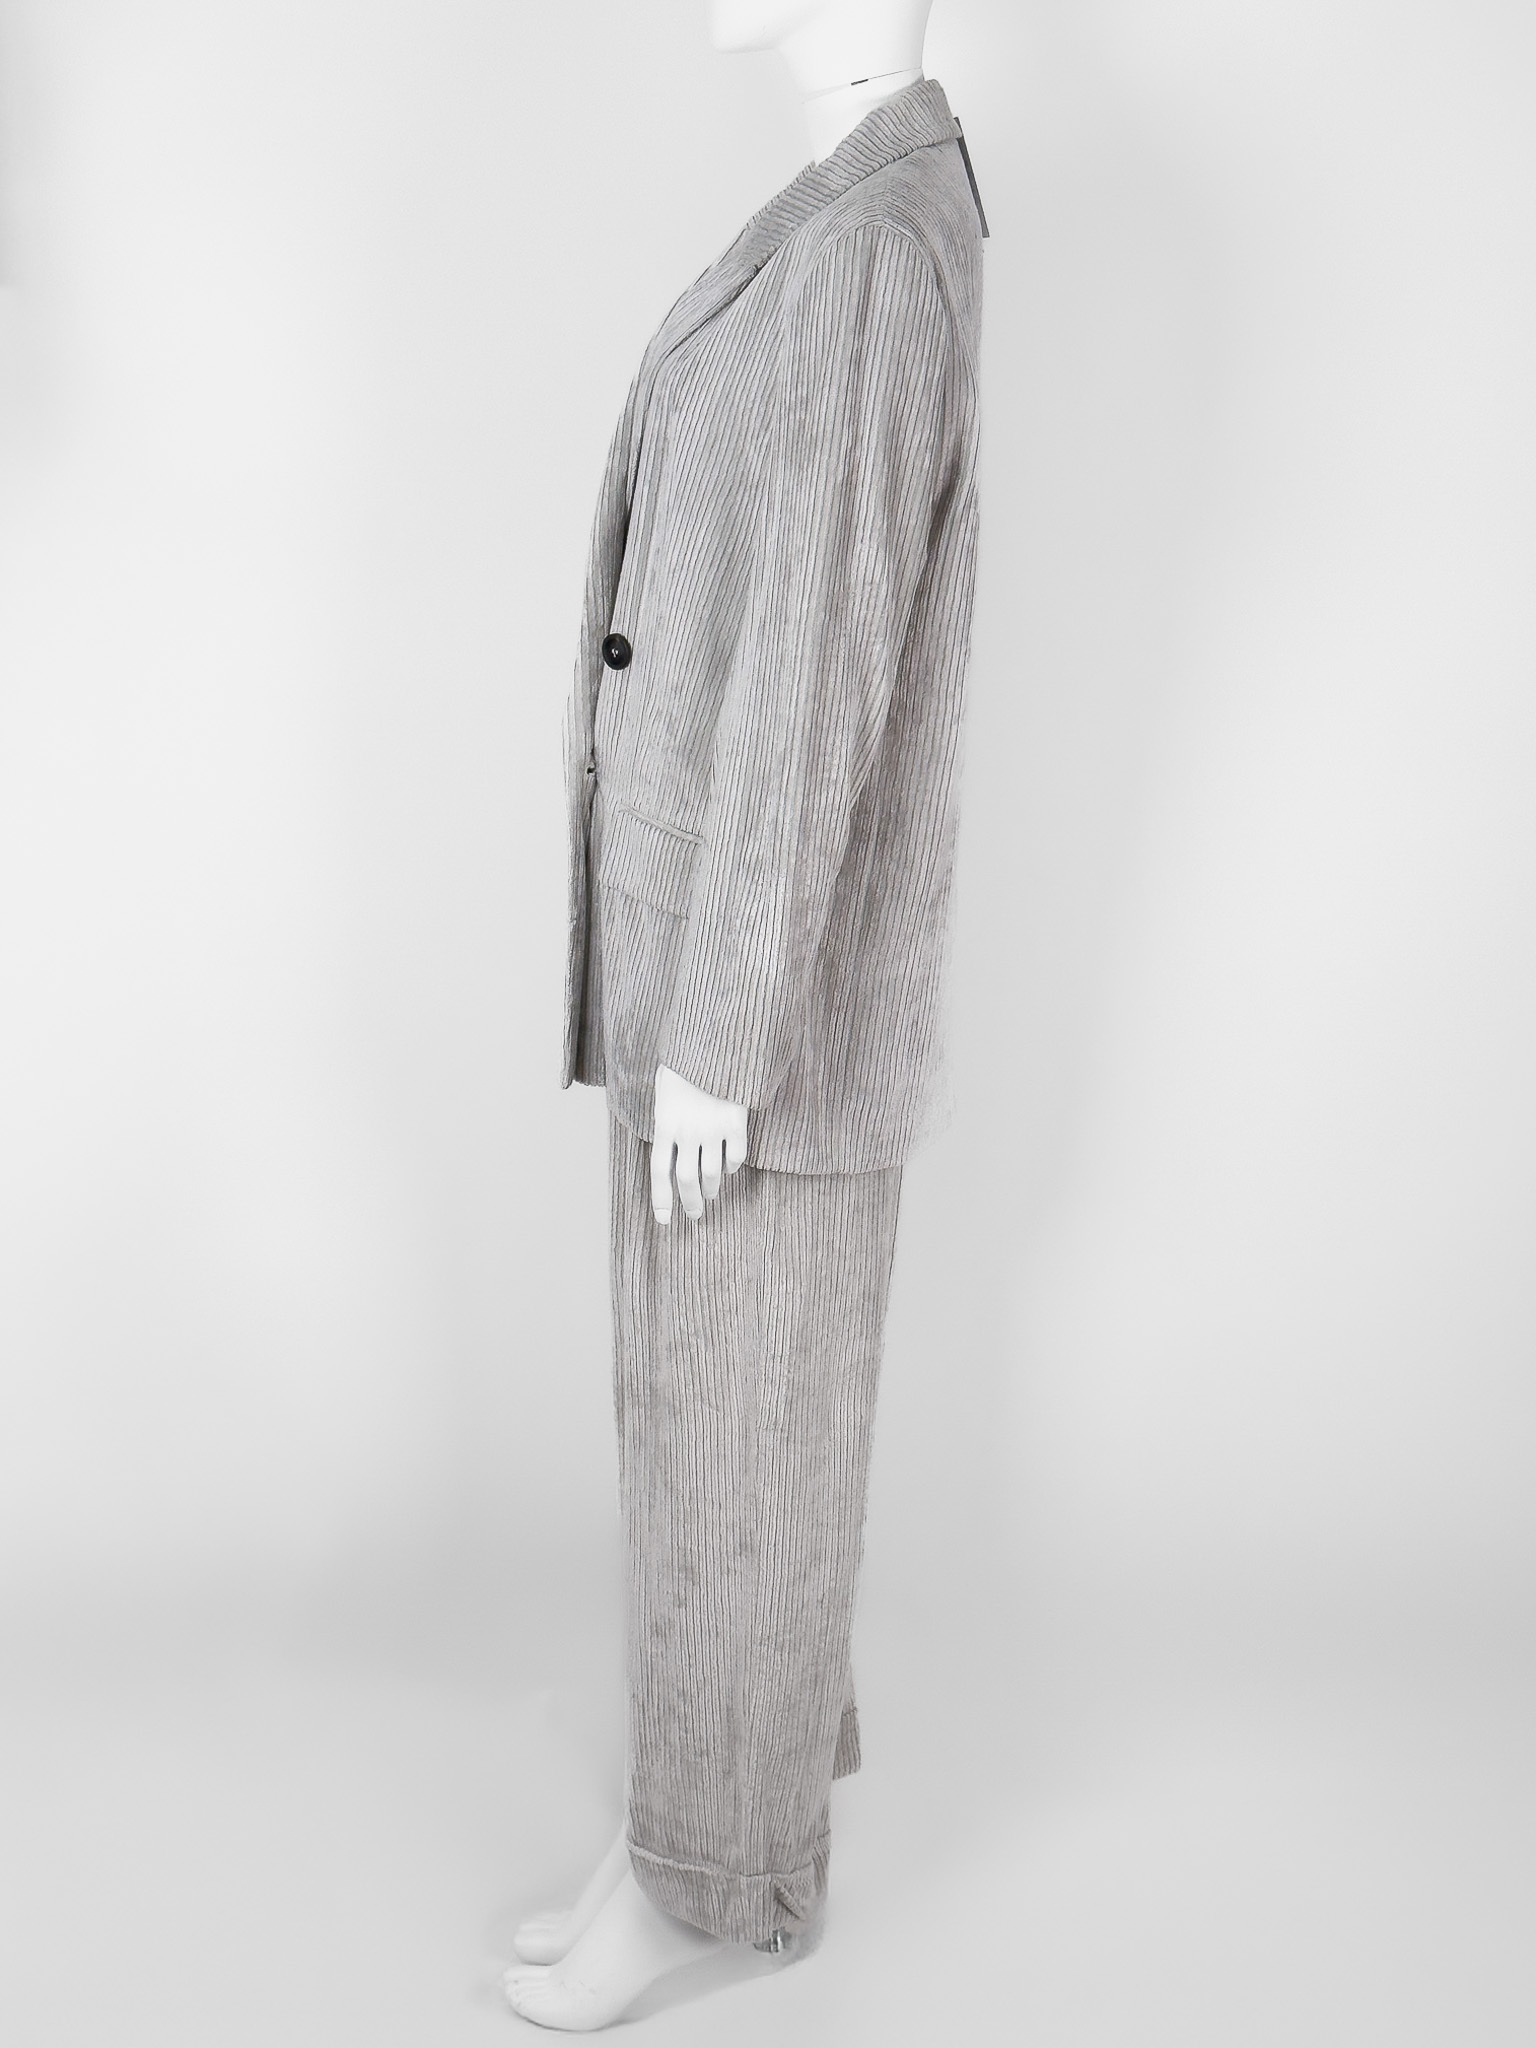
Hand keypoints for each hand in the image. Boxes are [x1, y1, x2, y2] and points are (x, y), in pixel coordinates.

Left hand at [650, 1065, 747, 1224]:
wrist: (711, 1042)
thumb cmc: (683, 1065)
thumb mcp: (663, 1092)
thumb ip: (665, 1122)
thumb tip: (669, 1151)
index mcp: (664, 1123)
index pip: (659, 1171)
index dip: (661, 1199)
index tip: (664, 1220)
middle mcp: (687, 1131)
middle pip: (687, 1179)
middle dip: (691, 1203)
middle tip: (695, 1215)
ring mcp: (712, 1127)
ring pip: (712, 1173)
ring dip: (710, 1189)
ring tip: (709, 1194)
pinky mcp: (735, 1121)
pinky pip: (735, 1156)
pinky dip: (732, 1166)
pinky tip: (728, 1168)